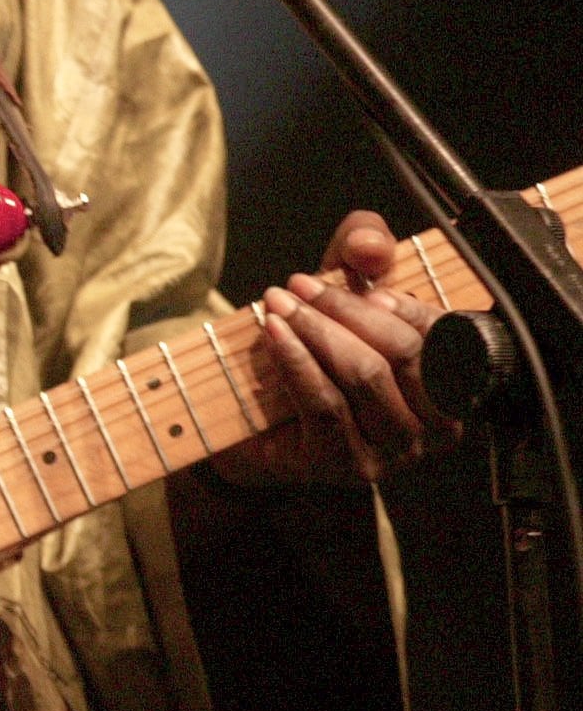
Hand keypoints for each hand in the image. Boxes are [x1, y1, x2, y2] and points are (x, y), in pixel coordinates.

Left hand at [211, 208, 457, 488]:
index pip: (447, 339)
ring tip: (279, 303)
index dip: (405, 302)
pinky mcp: (349, 467)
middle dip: (346, 309)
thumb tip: (368, 244)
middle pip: (405, 355)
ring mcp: (397, 454)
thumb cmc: (314, 350)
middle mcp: (438, 427)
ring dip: (316, 331)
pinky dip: (297, 361)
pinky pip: (326, 405)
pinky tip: (273, 332)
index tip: (358, 271)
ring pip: (365, 378)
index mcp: (453, 385)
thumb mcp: (344, 293)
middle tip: (297, 283)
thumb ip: (364, 254)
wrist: (258, 420)